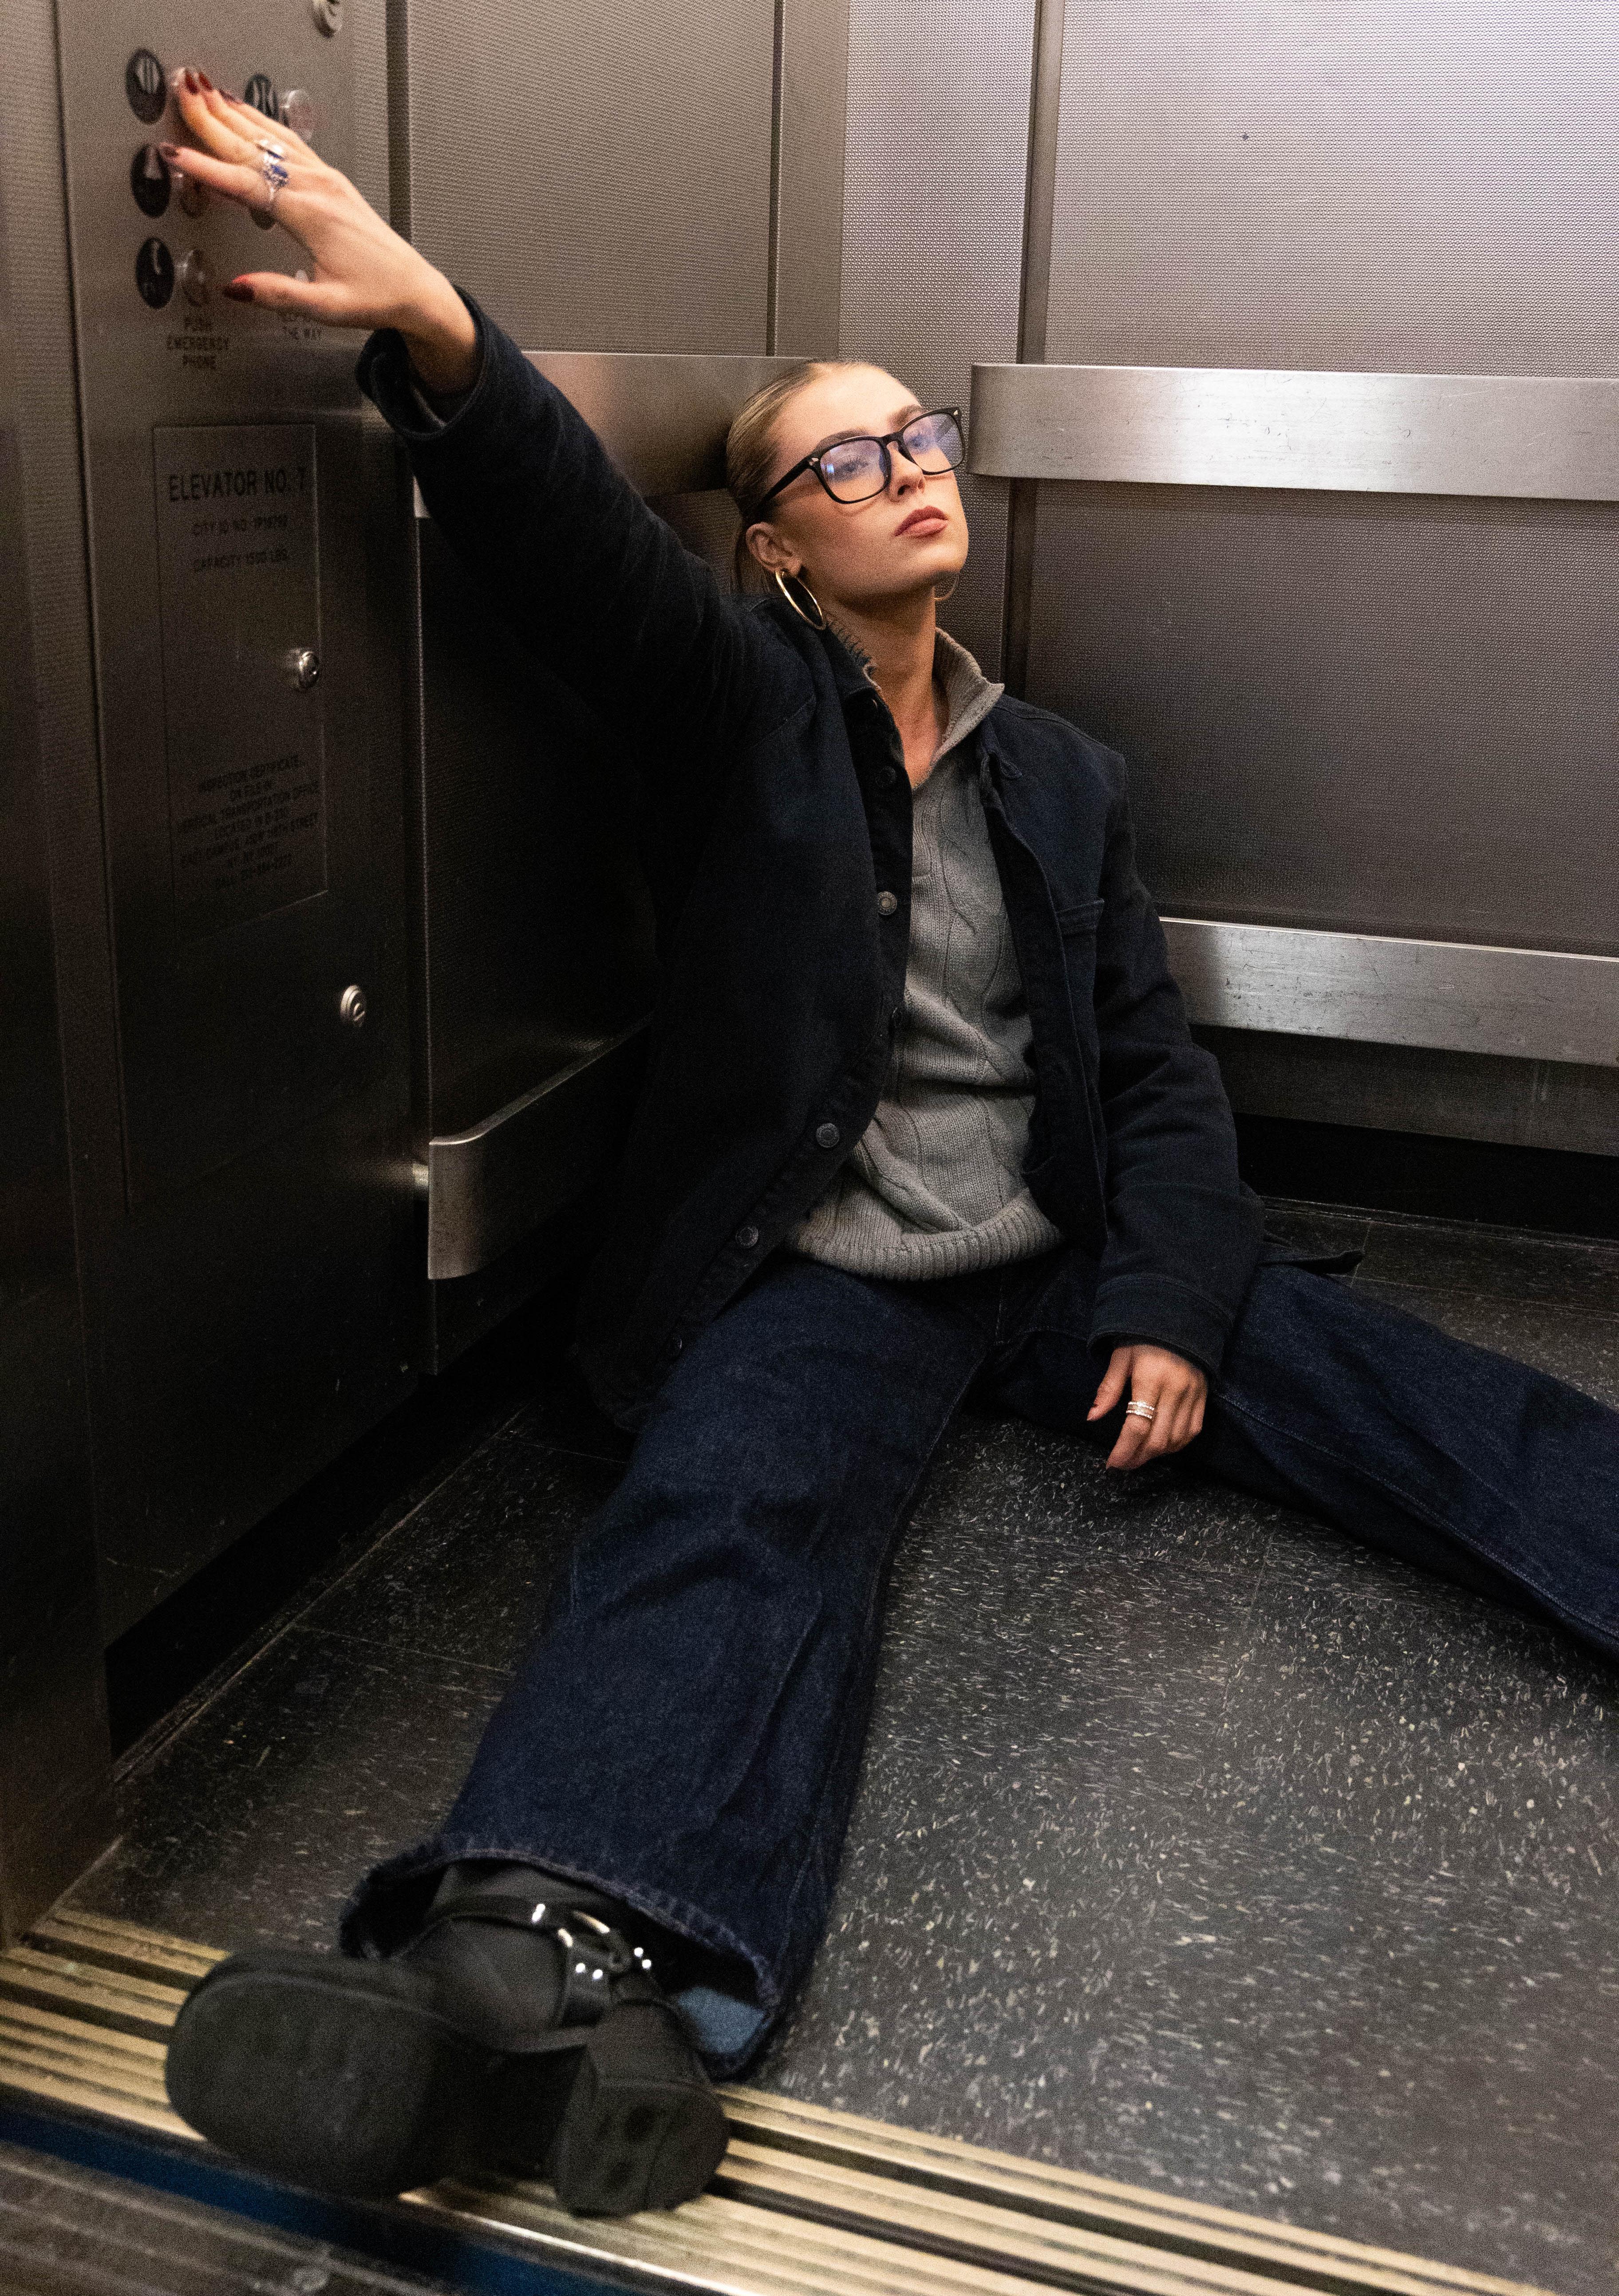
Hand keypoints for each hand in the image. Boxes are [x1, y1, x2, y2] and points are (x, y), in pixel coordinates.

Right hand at [161, 68, 478, 391]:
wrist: (415, 288)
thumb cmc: (377, 296)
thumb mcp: (327, 307)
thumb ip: (279, 295)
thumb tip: (237, 289)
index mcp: (312, 216)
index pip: (248, 185)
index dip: (208, 170)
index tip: (176, 155)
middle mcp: (318, 188)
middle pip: (254, 147)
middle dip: (213, 120)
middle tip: (181, 95)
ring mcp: (326, 178)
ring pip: (271, 136)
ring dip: (234, 111)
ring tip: (203, 89)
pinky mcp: (331, 179)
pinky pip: (289, 141)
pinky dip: (261, 121)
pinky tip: (246, 110)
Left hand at [1087, 1343, 1206, 1470]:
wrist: (1180, 1323)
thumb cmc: (1144, 1340)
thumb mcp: (1121, 1358)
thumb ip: (1108, 1389)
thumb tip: (1092, 1417)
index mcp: (1150, 1380)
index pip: (1137, 1426)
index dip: (1124, 1450)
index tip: (1112, 1462)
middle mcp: (1174, 1391)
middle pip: (1157, 1439)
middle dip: (1137, 1458)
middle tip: (1122, 1464)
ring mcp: (1192, 1396)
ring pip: (1175, 1440)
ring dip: (1155, 1454)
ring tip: (1137, 1456)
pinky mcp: (1203, 1398)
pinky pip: (1192, 1432)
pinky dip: (1176, 1445)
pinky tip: (1161, 1447)